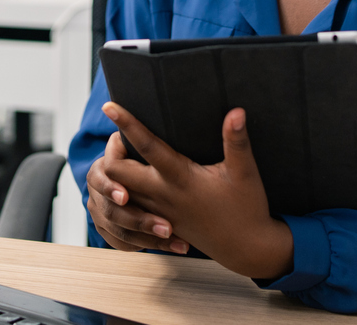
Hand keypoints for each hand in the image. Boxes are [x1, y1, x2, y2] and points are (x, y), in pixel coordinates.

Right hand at [86, 130, 189, 253]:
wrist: (127, 176)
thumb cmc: (140, 155)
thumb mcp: (137, 143)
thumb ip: (136, 137)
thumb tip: (149, 122)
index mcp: (103, 167)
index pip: (104, 175)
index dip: (112, 186)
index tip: (126, 196)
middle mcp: (97, 190)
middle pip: (113, 210)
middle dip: (139, 219)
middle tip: (166, 226)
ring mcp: (100, 211)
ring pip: (121, 231)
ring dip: (149, 236)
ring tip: (175, 239)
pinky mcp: (107, 229)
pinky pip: (123, 243)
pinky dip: (147, 246)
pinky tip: (170, 247)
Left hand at [102, 103, 293, 279]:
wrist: (246, 250)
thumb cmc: (246, 209)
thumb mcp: (245, 173)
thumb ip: (237, 141)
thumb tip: (236, 111)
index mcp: (180, 178)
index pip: (146, 146)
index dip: (126, 124)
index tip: (110, 106)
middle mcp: (162, 195)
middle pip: (116, 172)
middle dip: (110, 150)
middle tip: (119, 134)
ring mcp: (158, 212)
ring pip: (118, 192)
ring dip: (113, 172)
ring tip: (122, 151)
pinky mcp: (160, 223)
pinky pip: (128, 208)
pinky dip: (121, 193)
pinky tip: (129, 180)